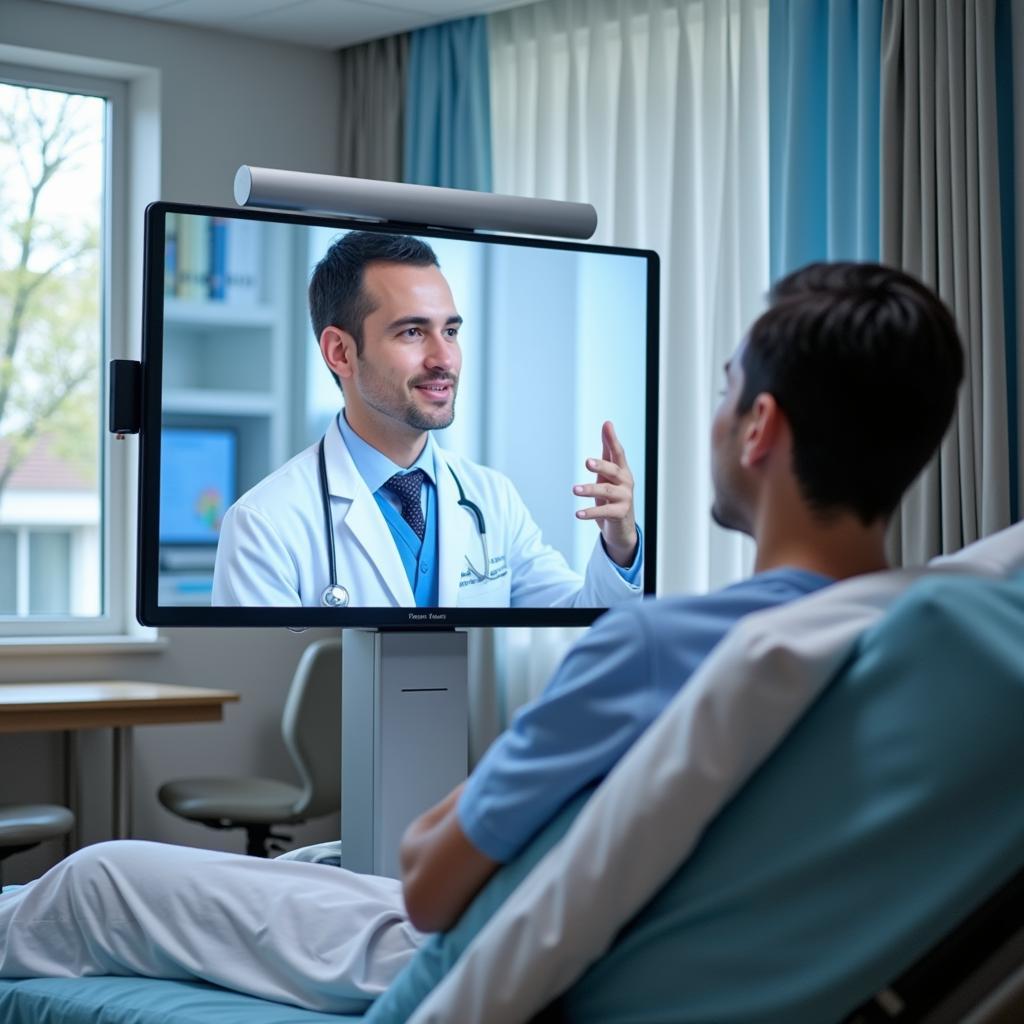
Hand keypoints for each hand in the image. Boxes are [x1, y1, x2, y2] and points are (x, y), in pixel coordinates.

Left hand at [573, 421, 637, 567]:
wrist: (622, 527)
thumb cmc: (613, 495)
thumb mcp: (609, 472)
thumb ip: (608, 450)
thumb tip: (607, 423)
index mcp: (622, 470)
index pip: (618, 452)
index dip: (612, 439)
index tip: (607, 425)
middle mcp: (626, 482)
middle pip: (614, 470)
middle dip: (601, 465)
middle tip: (587, 462)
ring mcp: (625, 498)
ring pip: (606, 491)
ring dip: (589, 489)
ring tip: (574, 489)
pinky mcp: (620, 514)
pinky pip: (604, 512)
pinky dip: (590, 512)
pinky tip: (578, 513)